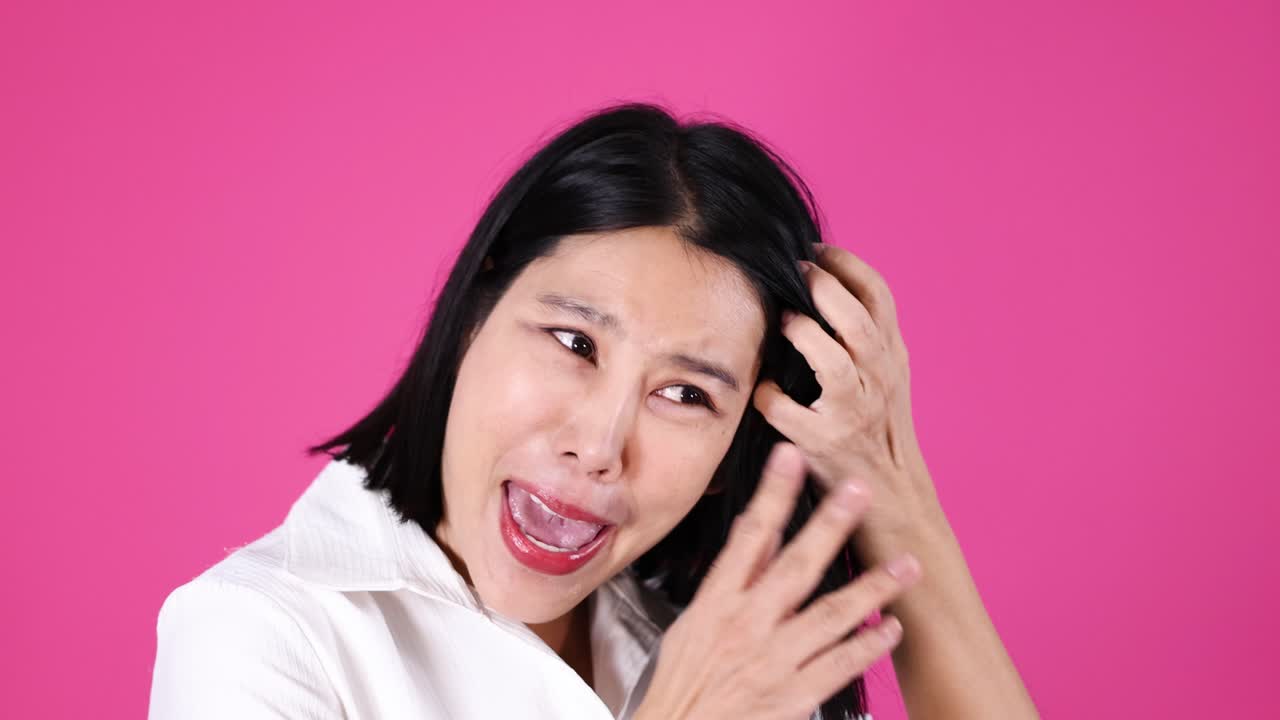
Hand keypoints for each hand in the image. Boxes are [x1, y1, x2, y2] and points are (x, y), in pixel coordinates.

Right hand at [632, 443, 922, 719]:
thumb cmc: (683, 686)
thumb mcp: (692, 626)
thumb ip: (731, 582)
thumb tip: (762, 539)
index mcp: (717, 605)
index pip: (748, 537)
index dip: (771, 493)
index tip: (791, 456)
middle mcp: (747, 627)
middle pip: (796, 566)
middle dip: (831, 524)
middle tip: (861, 489)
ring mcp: (773, 661)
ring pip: (831, 615)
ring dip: (873, 587)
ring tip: (907, 564)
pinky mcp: (793, 697)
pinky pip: (840, 666)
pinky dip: (869, 646)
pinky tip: (892, 629)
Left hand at [753, 243, 940, 561]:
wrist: (891, 493)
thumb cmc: (878, 425)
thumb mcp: (886, 373)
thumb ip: (866, 332)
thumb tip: (825, 279)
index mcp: (892, 355)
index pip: (880, 297)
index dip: (848, 266)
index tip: (817, 250)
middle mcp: (878, 380)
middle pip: (858, 324)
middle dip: (825, 290)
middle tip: (796, 271)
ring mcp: (852, 412)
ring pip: (833, 364)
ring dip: (805, 336)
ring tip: (784, 321)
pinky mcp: (823, 442)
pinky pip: (788, 412)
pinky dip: (769, 395)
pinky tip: (762, 387)